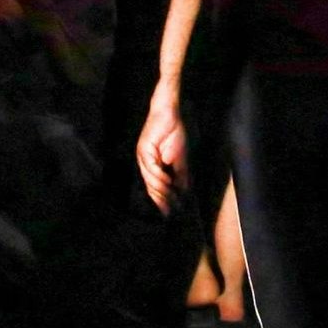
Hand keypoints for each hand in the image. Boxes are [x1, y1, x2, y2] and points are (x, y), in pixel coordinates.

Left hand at [138, 91, 187, 208]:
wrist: (169, 114)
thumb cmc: (174, 134)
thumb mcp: (180, 158)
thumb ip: (180, 174)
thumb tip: (183, 191)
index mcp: (151, 167)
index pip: (154, 188)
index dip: (160, 201)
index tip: (168, 213)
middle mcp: (145, 164)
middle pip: (150, 186)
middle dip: (160, 200)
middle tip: (168, 212)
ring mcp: (143, 157)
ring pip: (150, 179)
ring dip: (160, 191)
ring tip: (169, 200)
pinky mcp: (144, 150)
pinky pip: (151, 168)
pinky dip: (159, 176)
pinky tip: (167, 183)